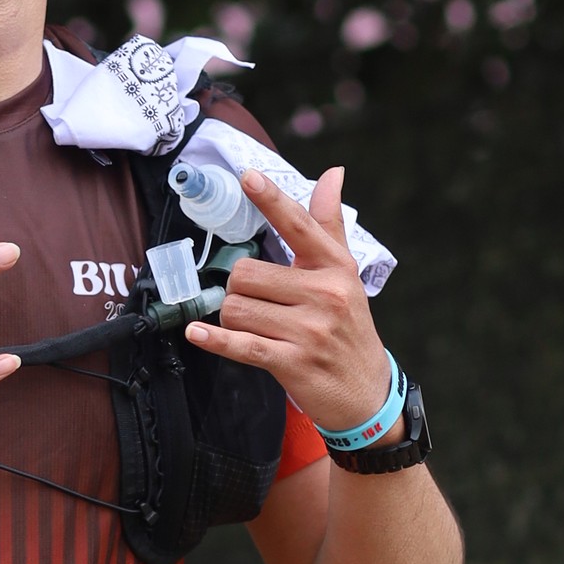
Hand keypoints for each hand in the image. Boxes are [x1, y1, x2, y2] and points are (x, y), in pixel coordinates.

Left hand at [181, 166, 394, 435]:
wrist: (366, 391)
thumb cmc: (348, 326)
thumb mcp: (345, 273)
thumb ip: (328, 224)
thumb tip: (333, 173)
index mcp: (335, 267)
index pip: (299, 225)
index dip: (271, 200)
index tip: (248, 176)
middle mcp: (325, 294)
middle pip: (245, 274)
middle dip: (239, 290)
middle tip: (257, 303)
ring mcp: (310, 330)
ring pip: (237, 308)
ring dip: (232, 318)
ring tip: (255, 326)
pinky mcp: (293, 362)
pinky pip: (241, 345)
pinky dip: (215, 340)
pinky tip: (197, 334)